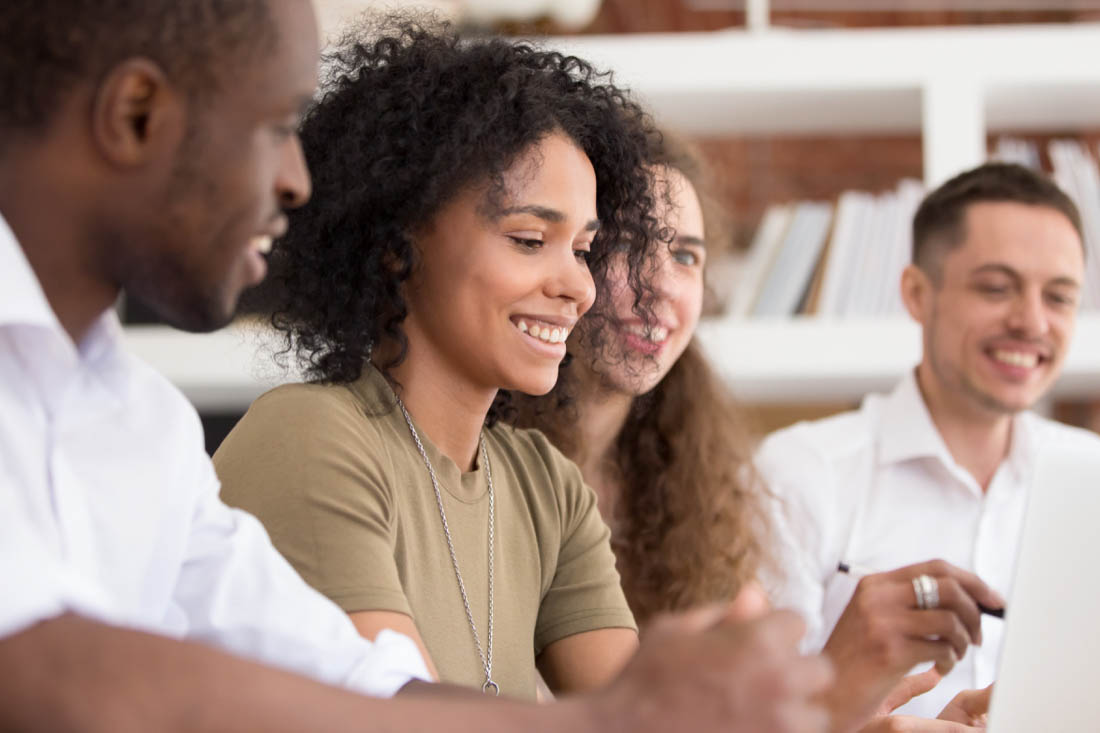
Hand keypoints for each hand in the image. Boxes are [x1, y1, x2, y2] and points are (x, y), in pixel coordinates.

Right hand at [595, 598, 832, 732]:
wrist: (623, 731)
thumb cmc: (644, 677)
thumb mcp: (676, 629)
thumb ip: (723, 613)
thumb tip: (756, 592)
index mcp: (757, 640)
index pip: (797, 621)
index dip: (775, 630)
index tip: (752, 643)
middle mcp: (779, 681)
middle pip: (820, 669)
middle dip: (796, 670)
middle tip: (762, 681)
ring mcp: (779, 725)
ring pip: (816, 717)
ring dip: (796, 713)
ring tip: (759, 714)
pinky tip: (748, 728)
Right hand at [821, 559, 1003, 731]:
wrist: (826, 691)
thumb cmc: (855, 658)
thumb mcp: (872, 617)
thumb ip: (906, 602)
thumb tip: (965, 597)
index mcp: (875, 584)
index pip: (935, 567)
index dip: (972, 581)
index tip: (993, 599)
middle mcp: (877, 597)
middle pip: (949, 588)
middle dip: (975, 613)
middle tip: (977, 635)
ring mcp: (883, 622)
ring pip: (950, 620)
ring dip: (964, 641)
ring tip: (954, 655)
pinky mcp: (890, 651)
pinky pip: (942, 649)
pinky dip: (950, 660)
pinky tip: (938, 668)